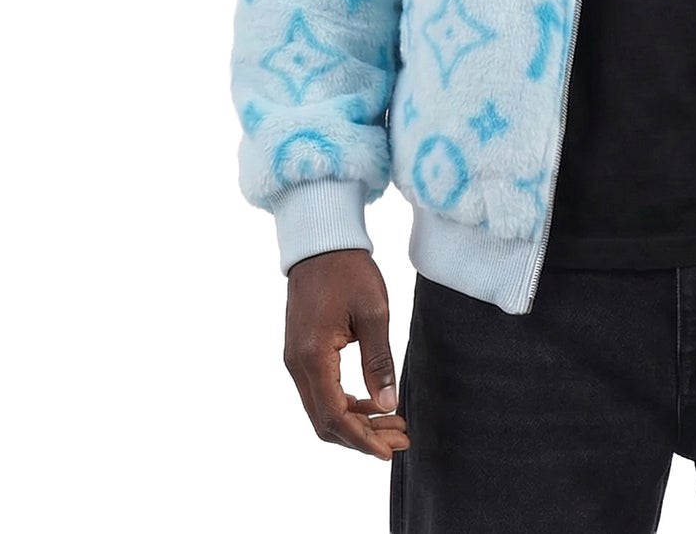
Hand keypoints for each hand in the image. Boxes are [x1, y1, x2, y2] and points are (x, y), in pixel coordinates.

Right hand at [284, 249, 410, 459]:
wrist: (321, 243)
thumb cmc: (349, 271)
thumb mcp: (374, 312)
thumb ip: (379, 361)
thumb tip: (388, 405)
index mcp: (313, 356)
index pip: (334, 415)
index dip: (362, 439)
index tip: (389, 450)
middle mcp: (296, 365)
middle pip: (325, 421)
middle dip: (362, 437)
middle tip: (400, 439)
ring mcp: (295, 360)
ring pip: (321, 410)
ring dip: (355, 423)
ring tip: (393, 425)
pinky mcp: (300, 354)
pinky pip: (320, 392)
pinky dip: (345, 405)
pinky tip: (372, 404)